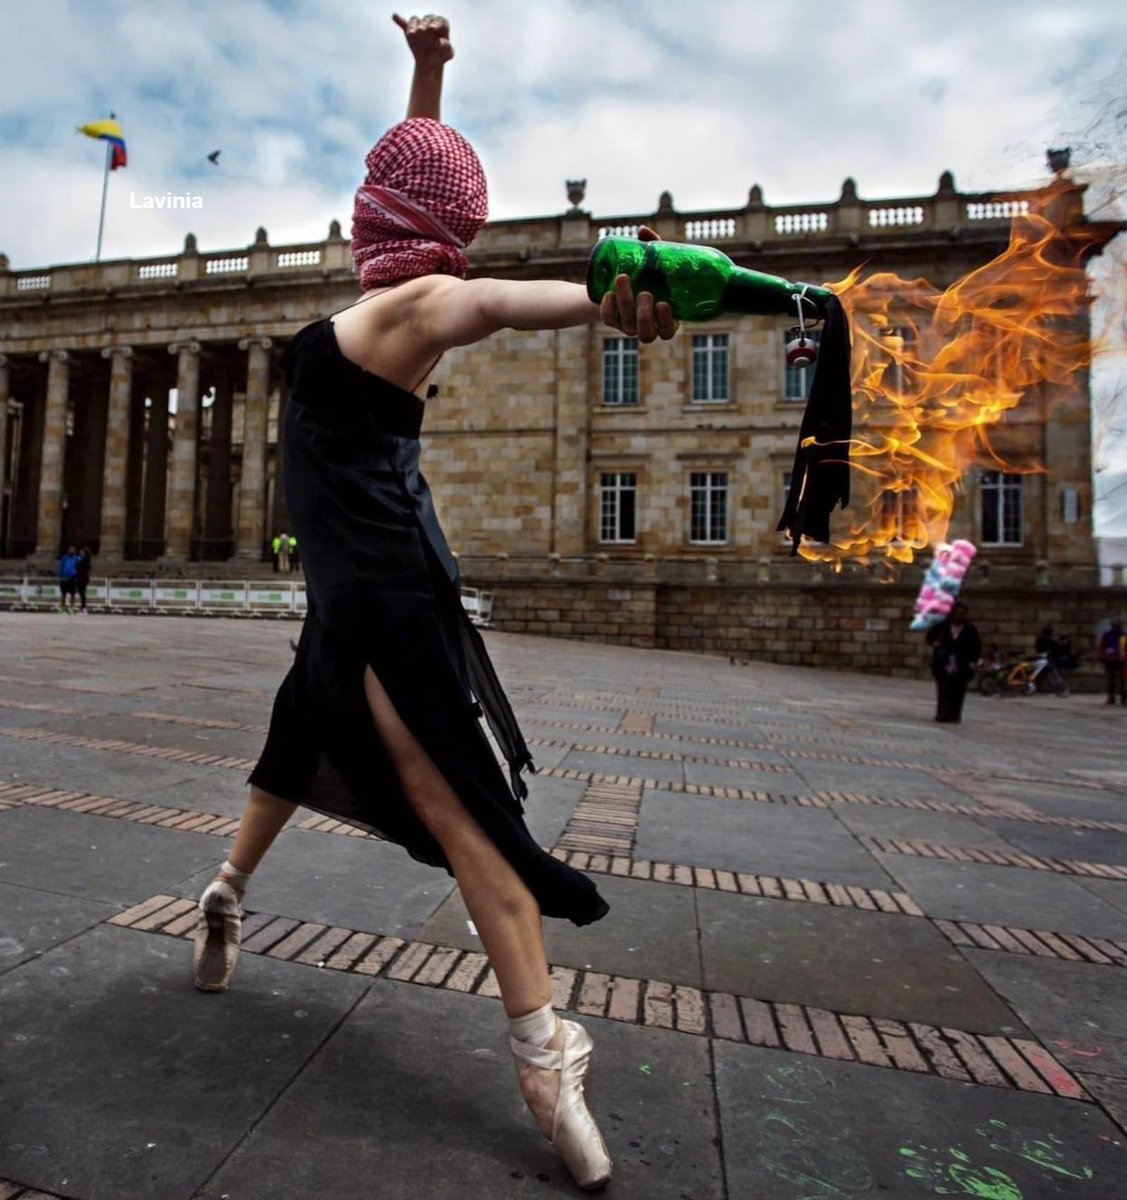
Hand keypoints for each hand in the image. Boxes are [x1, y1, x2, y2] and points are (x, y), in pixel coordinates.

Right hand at [393, 13, 453, 66]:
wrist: (430, 63)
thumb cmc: (442, 56)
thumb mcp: (448, 55)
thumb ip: (448, 48)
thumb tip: (441, 42)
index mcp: (442, 26)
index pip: (440, 20)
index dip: (436, 23)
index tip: (432, 29)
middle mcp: (430, 23)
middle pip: (427, 18)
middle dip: (424, 24)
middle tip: (421, 31)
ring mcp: (419, 26)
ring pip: (415, 20)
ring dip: (412, 25)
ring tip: (411, 34)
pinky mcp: (410, 31)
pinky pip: (404, 23)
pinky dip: (399, 20)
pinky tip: (394, 16)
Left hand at [598, 227, 677, 342]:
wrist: (619, 281)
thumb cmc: (645, 272)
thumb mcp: (651, 261)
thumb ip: (652, 246)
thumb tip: (643, 230)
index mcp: (664, 317)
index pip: (668, 332)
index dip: (666, 323)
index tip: (663, 303)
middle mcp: (647, 326)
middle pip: (647, 333)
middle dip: (644, 314)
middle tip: (645, 293)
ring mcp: (629, 326)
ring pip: (629, 327)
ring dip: (626, 304)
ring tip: (623, 279)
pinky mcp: (612, 321)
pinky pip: (608, 320)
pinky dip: (608, 307)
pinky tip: (608, 293)